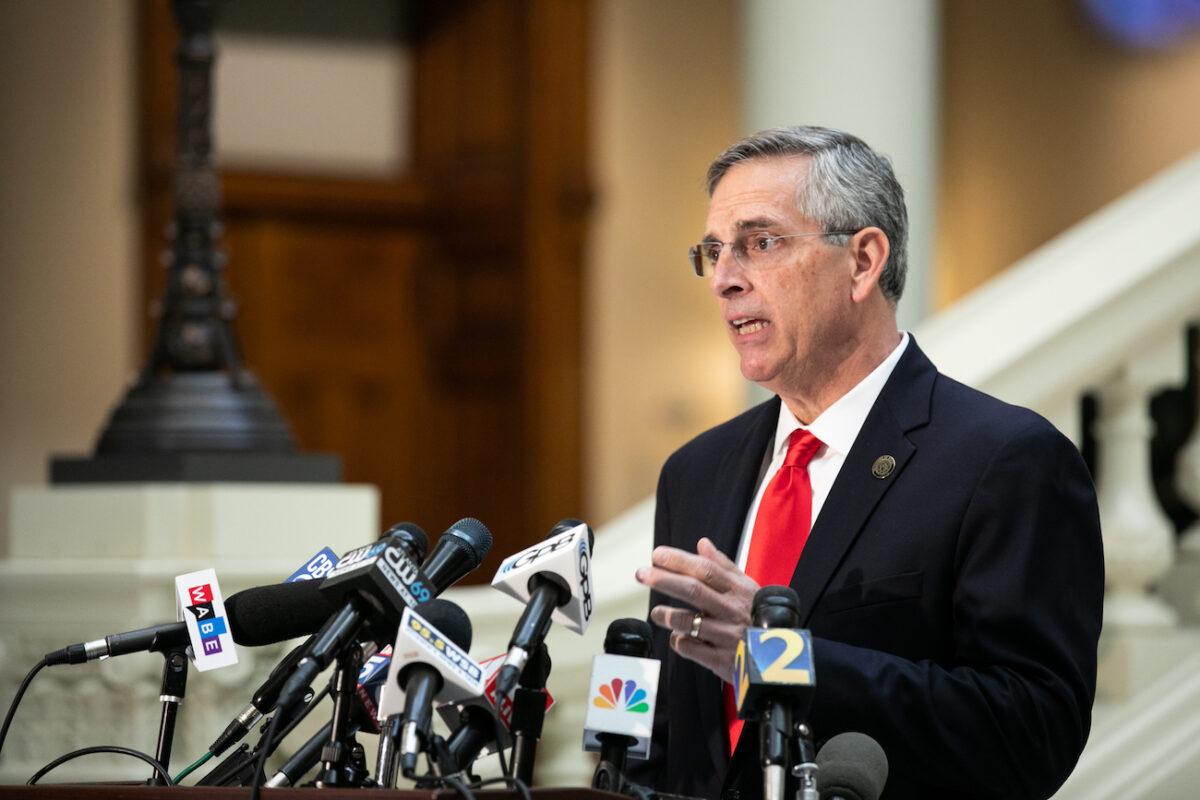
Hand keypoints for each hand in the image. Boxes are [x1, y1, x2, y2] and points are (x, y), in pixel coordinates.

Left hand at [635, 537, 759, 681]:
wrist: (782, 659)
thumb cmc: (758, 617)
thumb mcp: (748, 589)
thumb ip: (723, 566)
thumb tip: (702, 543)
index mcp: (738, 590)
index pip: (706, 569)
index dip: (679, 560)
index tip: (657, 554)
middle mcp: (732, 611)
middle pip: (693, 591)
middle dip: (664, 580)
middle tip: (641, 574)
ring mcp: (727, 636)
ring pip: (688, 621)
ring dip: (666, 615)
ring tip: (656, 613)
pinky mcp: (722, 661)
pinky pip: (690, 648)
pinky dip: (678, 640)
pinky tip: (677, 636)